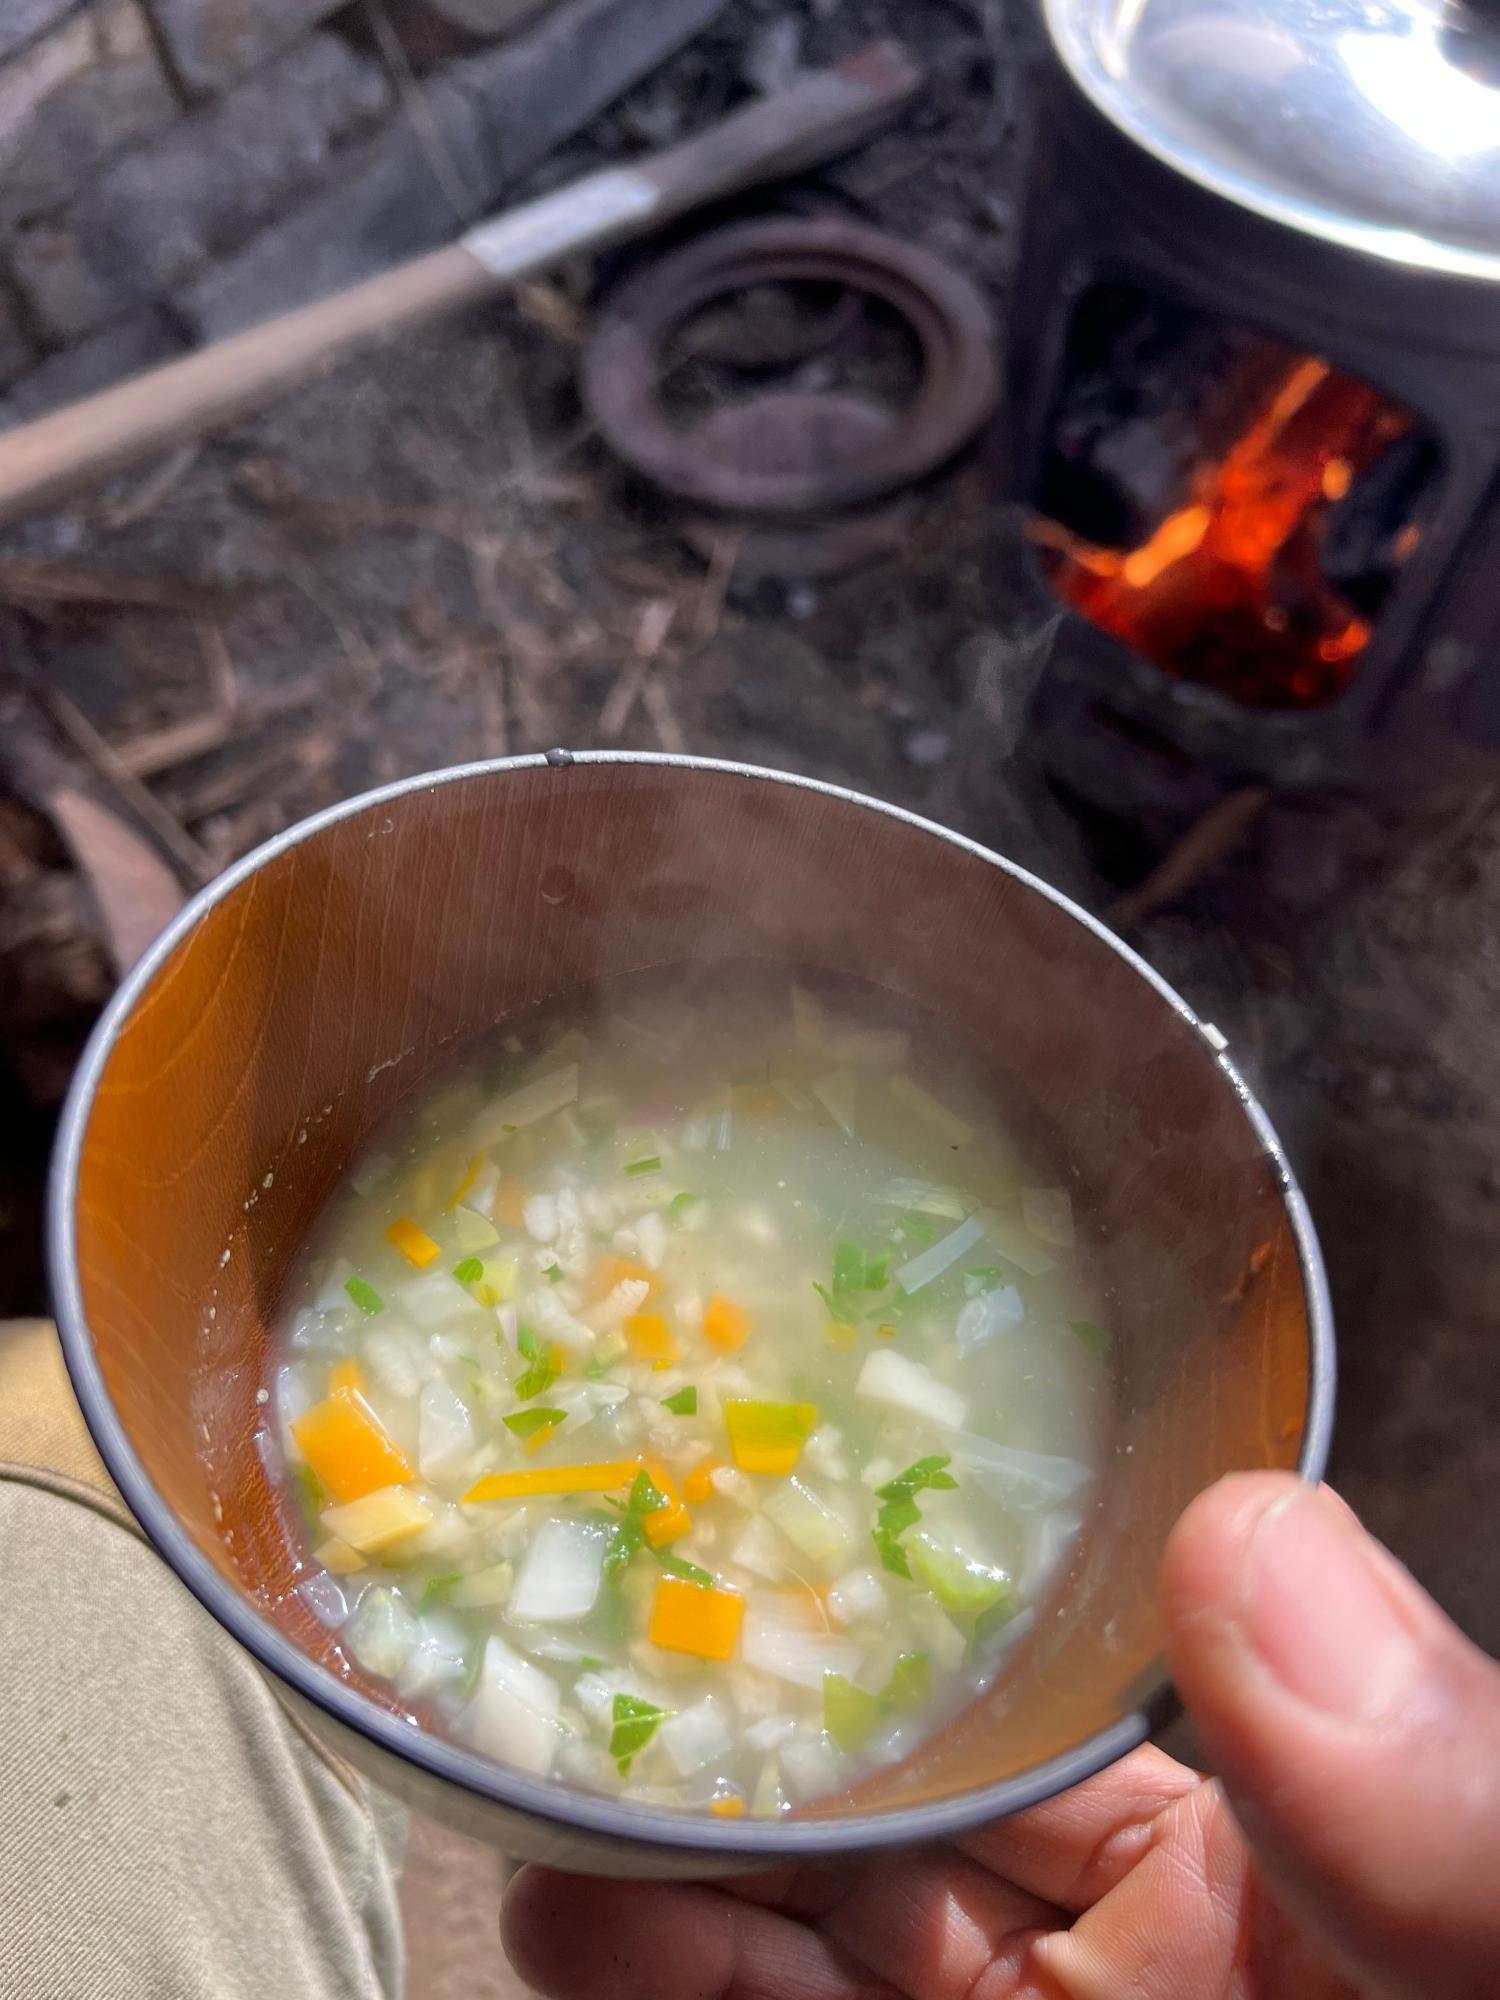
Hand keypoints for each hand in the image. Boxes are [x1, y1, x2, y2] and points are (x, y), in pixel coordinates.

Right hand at [502, 1474, 1499, 1999]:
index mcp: (1262, 1858)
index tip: (776, 1539)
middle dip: (750, 1756)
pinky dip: (684, 1997)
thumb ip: (1432, 1799)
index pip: (1050, 1692)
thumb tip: (1260, 1538)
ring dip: (678, 1894)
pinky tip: (597, 1945)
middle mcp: (1133, 1963)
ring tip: (558, 1836)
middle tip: (608, 1688)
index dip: (910, 1616)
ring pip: (813, 1957)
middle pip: (894, 1819)